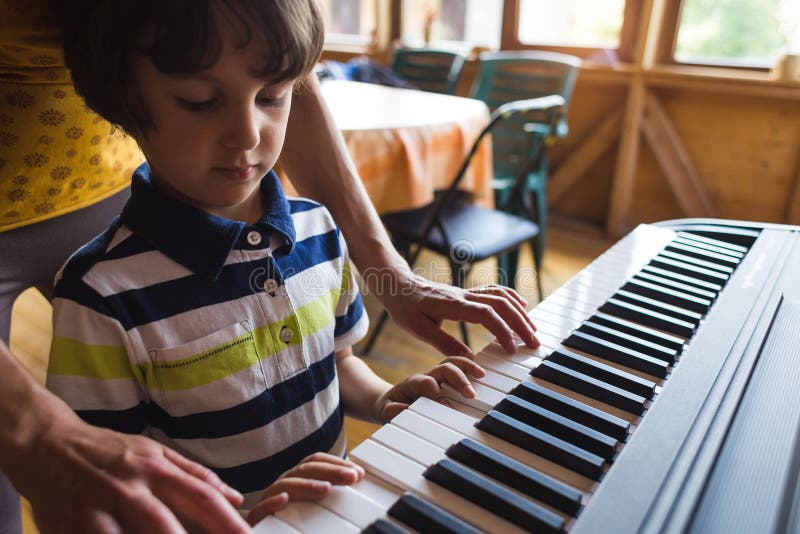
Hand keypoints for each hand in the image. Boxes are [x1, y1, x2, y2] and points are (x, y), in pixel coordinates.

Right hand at [16, 418, 248, 533]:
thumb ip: (195, 475)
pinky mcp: (68, 527)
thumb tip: (235, 497)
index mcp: (154, 468)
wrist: (49, 445)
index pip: (199, 497)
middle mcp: (128, 488)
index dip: (226, 522)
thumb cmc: (110, 451)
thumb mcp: (155, 453)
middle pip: (163, 527)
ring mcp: (95, 509)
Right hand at [246, 453, 364, 524]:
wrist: (259, 530)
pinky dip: (272, 502)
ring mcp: (270, 498)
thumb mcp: (310, 500)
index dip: (336, 463)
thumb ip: (327, 487)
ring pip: (285, 485)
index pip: (315, 462)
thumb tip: (356, 478)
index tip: (357, 472)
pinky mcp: (257, 516)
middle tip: (351, 477)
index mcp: (297, 477)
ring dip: (306, 485)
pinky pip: (261, 508)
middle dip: (330, 470)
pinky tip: (285, 500)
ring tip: (326, 489)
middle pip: (305, 470)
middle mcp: (284, 483)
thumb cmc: (288, 514)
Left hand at [375, 356, 485, 421]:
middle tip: (471, 394)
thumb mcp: (385, 411)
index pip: (428, 383)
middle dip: (459, 379)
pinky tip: (483, 373)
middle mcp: (427, 376)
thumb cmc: (390, 408)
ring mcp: (437, 375)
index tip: (448, 406)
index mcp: (413, 384)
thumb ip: (392, 410)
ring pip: (453, 363)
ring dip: (468, 367)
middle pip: (444, 368)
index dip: (438, 393)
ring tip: (482, 375)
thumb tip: (405, 408)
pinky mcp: (445, 378)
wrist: (389, 402)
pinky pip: (459, 367)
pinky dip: (471, 366)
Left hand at [380, 273, 539, 356]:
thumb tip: (468, 360)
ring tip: (533, 330)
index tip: (511, 349)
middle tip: (534, 344)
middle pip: (501, 305)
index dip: (503, 331)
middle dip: (521, 324)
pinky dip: (511, 298)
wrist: (398, 286)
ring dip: (520, 313)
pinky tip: (521, 306)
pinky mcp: (467, 293)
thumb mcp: (419, 329)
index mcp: (454, 305)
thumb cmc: (405, 308)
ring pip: (501, 297)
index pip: (487, 315)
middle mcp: (464, 296)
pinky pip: (495, 291)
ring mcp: (467, 293)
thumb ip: (444, 343)